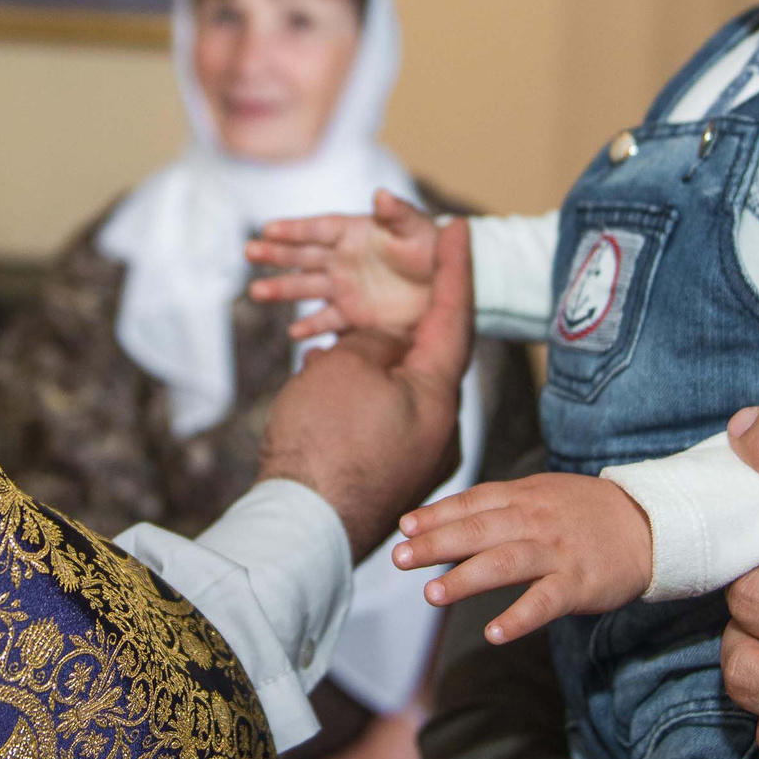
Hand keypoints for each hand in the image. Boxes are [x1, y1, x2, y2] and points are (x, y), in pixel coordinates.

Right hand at [247, 189, 441, 337]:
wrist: (447, 287)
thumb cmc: (433, 250)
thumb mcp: (418, 229)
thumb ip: (398, 213)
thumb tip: (380, 193)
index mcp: (355, 232)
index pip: (319, 228)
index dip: (295, 229)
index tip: (268, 229)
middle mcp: (343, 258)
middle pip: (304, 255)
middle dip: (277, 254)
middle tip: (249, 252)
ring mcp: (345, 287)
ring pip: (308, 287)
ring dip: (282, 288)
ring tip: (256, 292)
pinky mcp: (353, 314)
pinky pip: (328, 320)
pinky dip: (312, 327)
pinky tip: (293, 334)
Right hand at [258, 218, 474, 561]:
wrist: (299, 530)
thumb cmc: (325, 440)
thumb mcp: (348, 367)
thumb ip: (373, 341)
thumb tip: (381, 348)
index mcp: (440, 394)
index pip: (455, 314)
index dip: (454, 267)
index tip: (459, 228)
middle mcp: (441, 429)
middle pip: (427, 357)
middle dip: (396, 325)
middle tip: (376, 296)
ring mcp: (417, 460)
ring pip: (396, 392)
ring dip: (365, 366)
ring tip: (328, 353)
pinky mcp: (389, 479)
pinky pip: (379, 423)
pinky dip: (355, 399)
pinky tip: (321, 390)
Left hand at [394, 473, 653, 643]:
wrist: (650, 525)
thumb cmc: (586, 514)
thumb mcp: (542, 495)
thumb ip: (499, 507)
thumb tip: (446, 522)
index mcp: (525, 497)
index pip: (473, 503)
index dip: (437, 515)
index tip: (405, 527)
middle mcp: (536, 521)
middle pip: (478, 531)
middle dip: (436, 545)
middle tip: (399, 558)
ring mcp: (557, 552)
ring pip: (504, 563)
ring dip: (466, 579)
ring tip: (432, 594)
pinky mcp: (578, 583)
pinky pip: (544, 603)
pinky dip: (518, 618)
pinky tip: (493, 634)